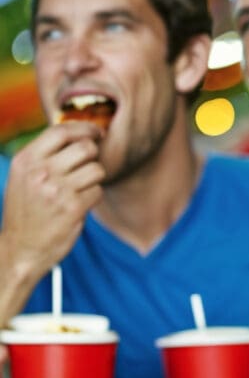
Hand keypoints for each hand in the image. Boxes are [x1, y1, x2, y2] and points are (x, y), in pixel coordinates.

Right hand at [0, 122, 103, 322]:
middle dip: (93, 157)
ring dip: (94, 180)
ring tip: (78, 191)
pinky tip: (78, 206)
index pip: (61, 131)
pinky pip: (98, 191)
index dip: (85, 128)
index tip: (97, 133)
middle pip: (85, 148)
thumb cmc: (28, 210)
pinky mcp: (72, 207)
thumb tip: (80, 134)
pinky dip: (93, 198)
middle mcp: (40, 171)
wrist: (21, 248)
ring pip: (96, 170)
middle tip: (85, 169)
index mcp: (26, 160)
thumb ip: (46, 155)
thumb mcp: (25, 177)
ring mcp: (56, 189)